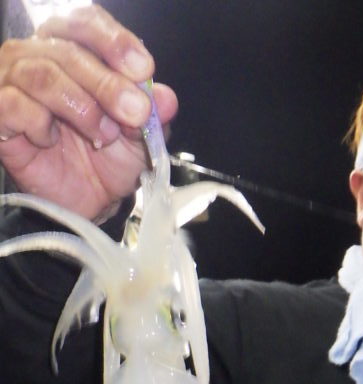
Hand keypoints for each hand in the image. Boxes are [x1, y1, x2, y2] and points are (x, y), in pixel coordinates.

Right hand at [0, 4, 177, 220]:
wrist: (89, 201)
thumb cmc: (108, 157)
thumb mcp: (141, 135)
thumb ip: (154, 113)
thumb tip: (166, 99)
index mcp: (73, 46)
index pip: (87, 23)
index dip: (115, 42)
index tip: (143, 71)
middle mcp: (38, 55)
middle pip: (69, 51)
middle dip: (108, 84)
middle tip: (135, 113)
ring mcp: (13, 81)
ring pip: (43, 75)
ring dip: (81, 107)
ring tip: (102, 136)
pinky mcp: (1, 114)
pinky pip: (15, 105)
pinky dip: (41, 124)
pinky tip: (52, 140)